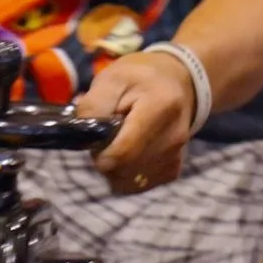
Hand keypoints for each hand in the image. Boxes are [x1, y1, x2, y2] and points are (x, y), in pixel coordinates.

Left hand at [73, 50, 194, 193]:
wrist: (177, 83)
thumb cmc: (140, 78)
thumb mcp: (112, 78)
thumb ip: (94, 105)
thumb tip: (85, 136)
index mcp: (159, 108)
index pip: (123, 152)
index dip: (100, 152)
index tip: (96, 139)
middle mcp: (173, 138)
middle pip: (124, 170)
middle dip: (106, 158)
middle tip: (107, 135)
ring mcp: (176, 157)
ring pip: (129, 182)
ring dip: (115, 167)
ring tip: (120, 141)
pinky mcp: (173, 170)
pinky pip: (138, 184)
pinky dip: (127, 173)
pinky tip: (131, 152)